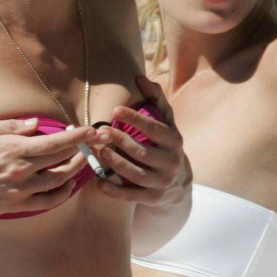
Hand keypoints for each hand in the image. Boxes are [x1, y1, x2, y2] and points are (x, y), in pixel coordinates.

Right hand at [0, 118, 94, 218]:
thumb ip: (9, 126)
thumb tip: (35, 125)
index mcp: (13, 149)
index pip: (55, 142)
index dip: (77, 137)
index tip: (91, 131)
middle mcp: (21, 171)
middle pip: (61, 161)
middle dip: (82, 150)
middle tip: (93, 143)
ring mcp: (20, 191)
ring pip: (59, 181)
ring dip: (75, 170)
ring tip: (83, 160)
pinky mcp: (17, 206)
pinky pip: (48, 202)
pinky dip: (63, 193)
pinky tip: (68, 185)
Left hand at [94, 76, 190, 206]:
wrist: (178, 183)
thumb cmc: (165, 145)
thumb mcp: (166, 123)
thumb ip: (155, 100)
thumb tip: (141, 78)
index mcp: (174, 141)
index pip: (154, 129)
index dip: (135, 119)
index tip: (115, 111)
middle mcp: (171, 163)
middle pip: (143, 152)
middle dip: (121, 141)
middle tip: (100, 132)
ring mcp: (162, 182)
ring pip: (137, 175)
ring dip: (116, 164)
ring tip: (99, 152)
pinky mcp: (153, 198)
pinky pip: (132, 195)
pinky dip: (115, 191)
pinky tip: (99, 181)